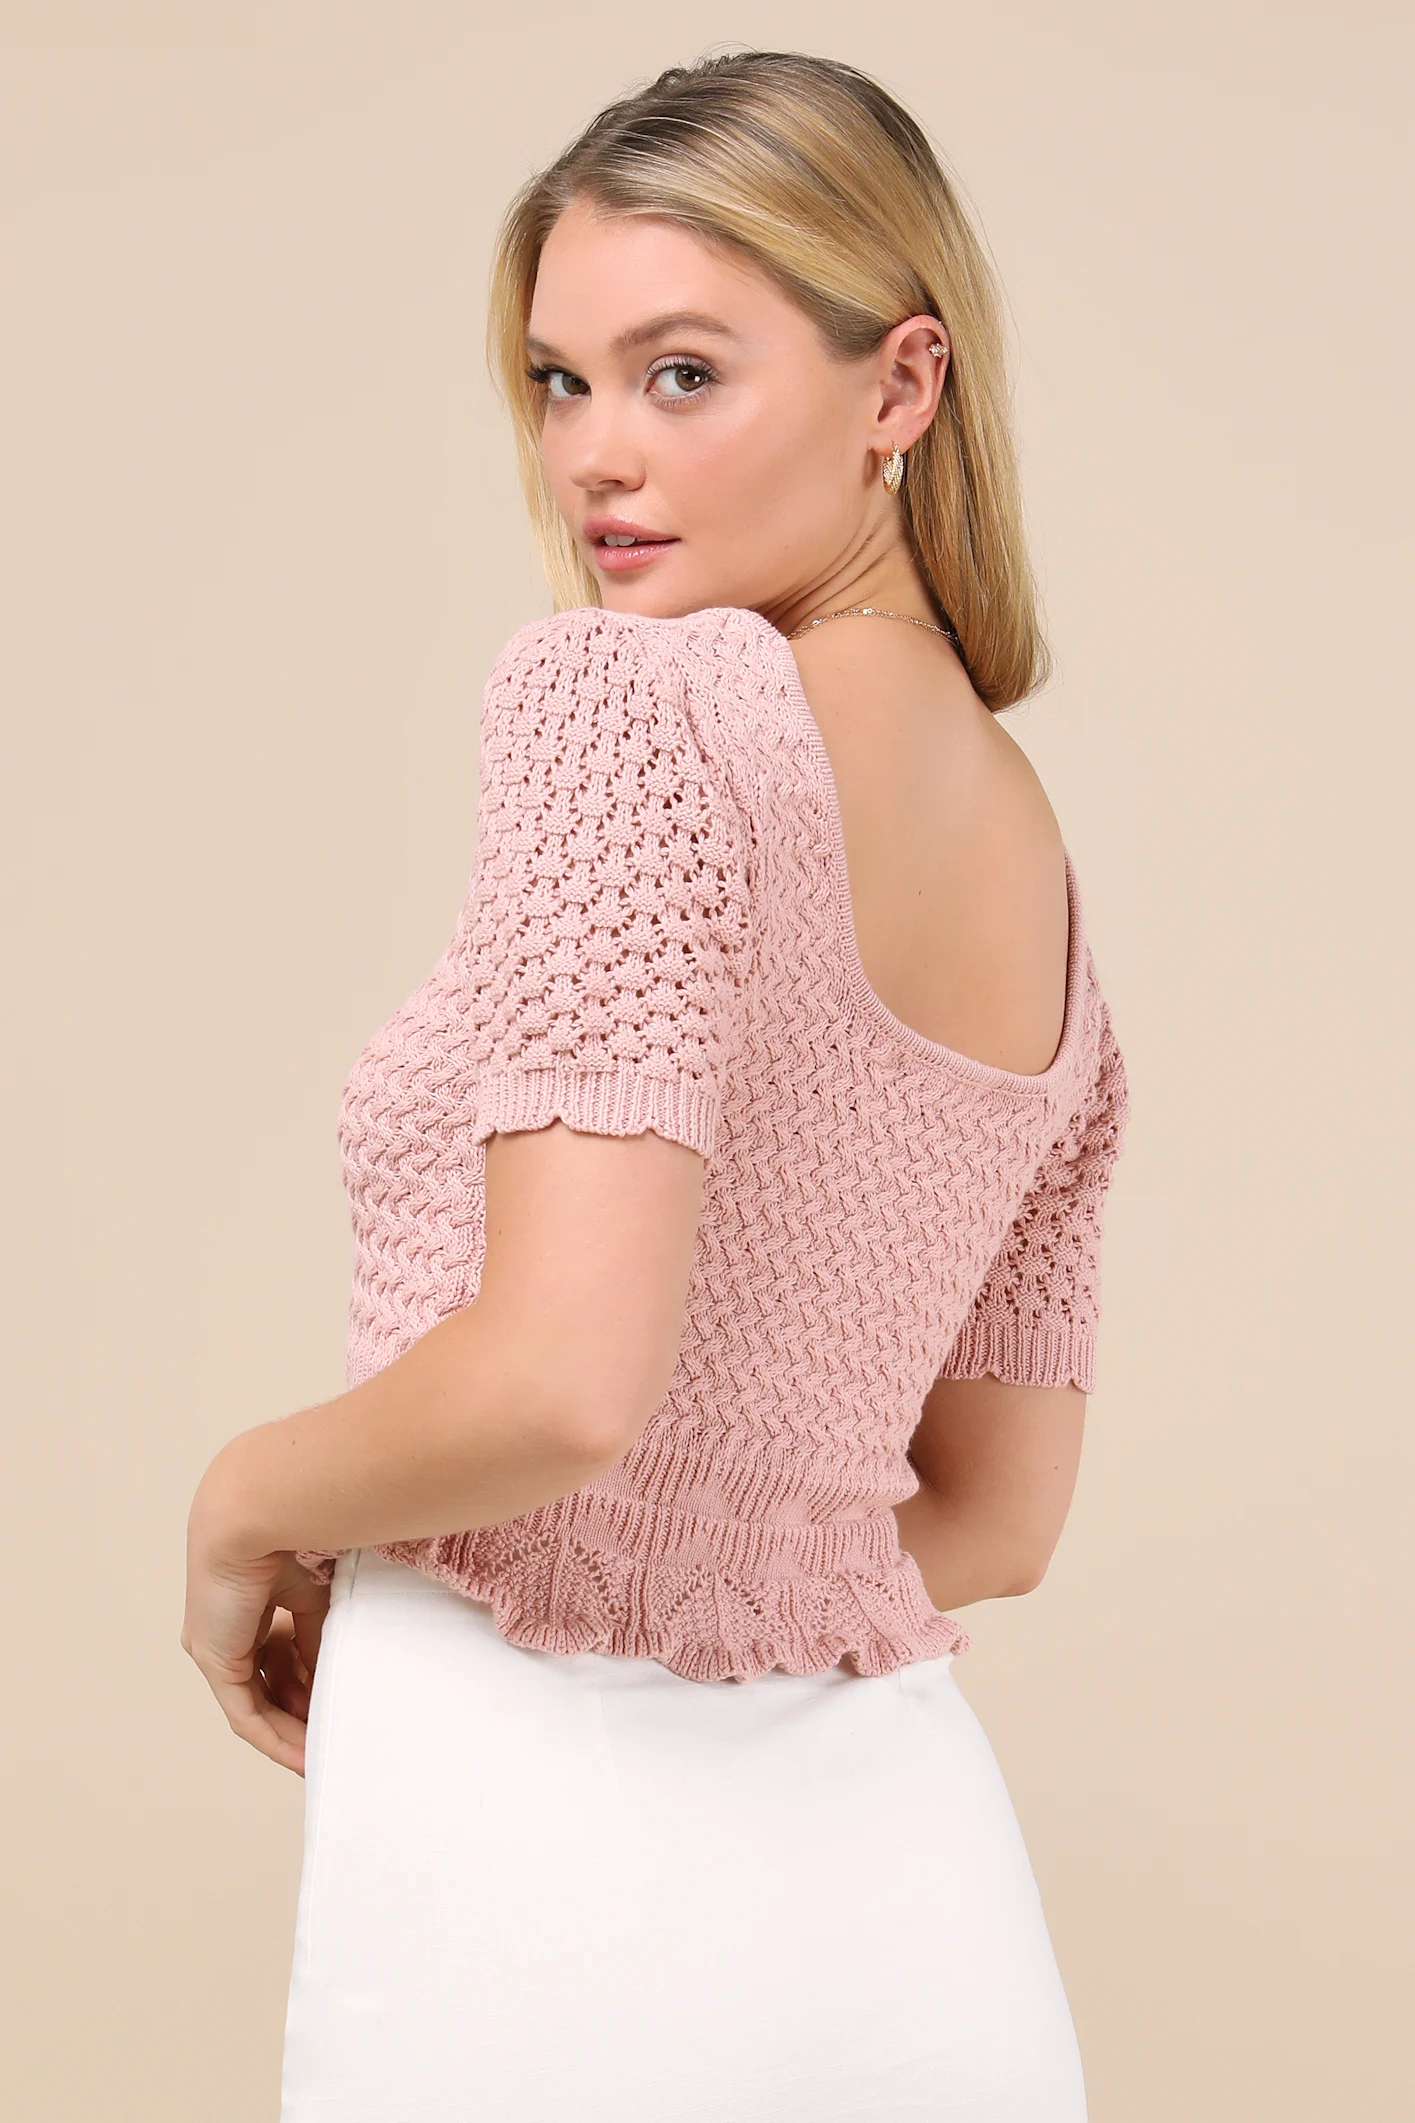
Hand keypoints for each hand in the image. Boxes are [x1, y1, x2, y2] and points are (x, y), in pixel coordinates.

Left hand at [181, 1498, 331, 1777]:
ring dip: (294, 1731)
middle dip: (305, 1712)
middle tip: (337, 1734)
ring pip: (259, 1706)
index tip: (339, 1702)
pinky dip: (277, 1738)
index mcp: (250, 1603)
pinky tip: (303, 1758)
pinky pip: (247, 1715)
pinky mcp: (216, 1662)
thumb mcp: (314, 1595)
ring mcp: (218, 1648)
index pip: (282, 1654)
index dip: (312, 1681)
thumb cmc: (288, 1535)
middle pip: (270, 1685)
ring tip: (328, 1749)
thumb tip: (329, 1674)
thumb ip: (319, 1636)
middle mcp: (228, 1630)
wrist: (254, 1515)